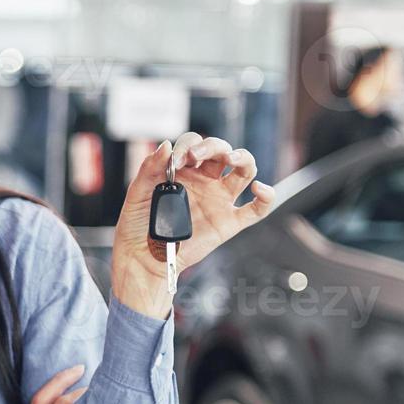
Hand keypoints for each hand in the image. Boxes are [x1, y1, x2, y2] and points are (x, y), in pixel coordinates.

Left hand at [111, 132, 275, 315]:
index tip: (176, 161)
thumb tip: (167, 145)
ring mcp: (219, 200)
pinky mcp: (229, 222)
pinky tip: (260, 189)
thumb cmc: (136, 226)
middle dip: (213, 145)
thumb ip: (149, 168)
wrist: (143, 259)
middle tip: (196, 155)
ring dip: (244, 158)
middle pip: (222, 151)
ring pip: (244, 170)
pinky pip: (257, 209)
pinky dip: (267, 197)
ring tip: (233, 158)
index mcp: (183, 171)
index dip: (188, 146)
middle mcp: (204, 181)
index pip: (194, 145)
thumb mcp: (137, 193)